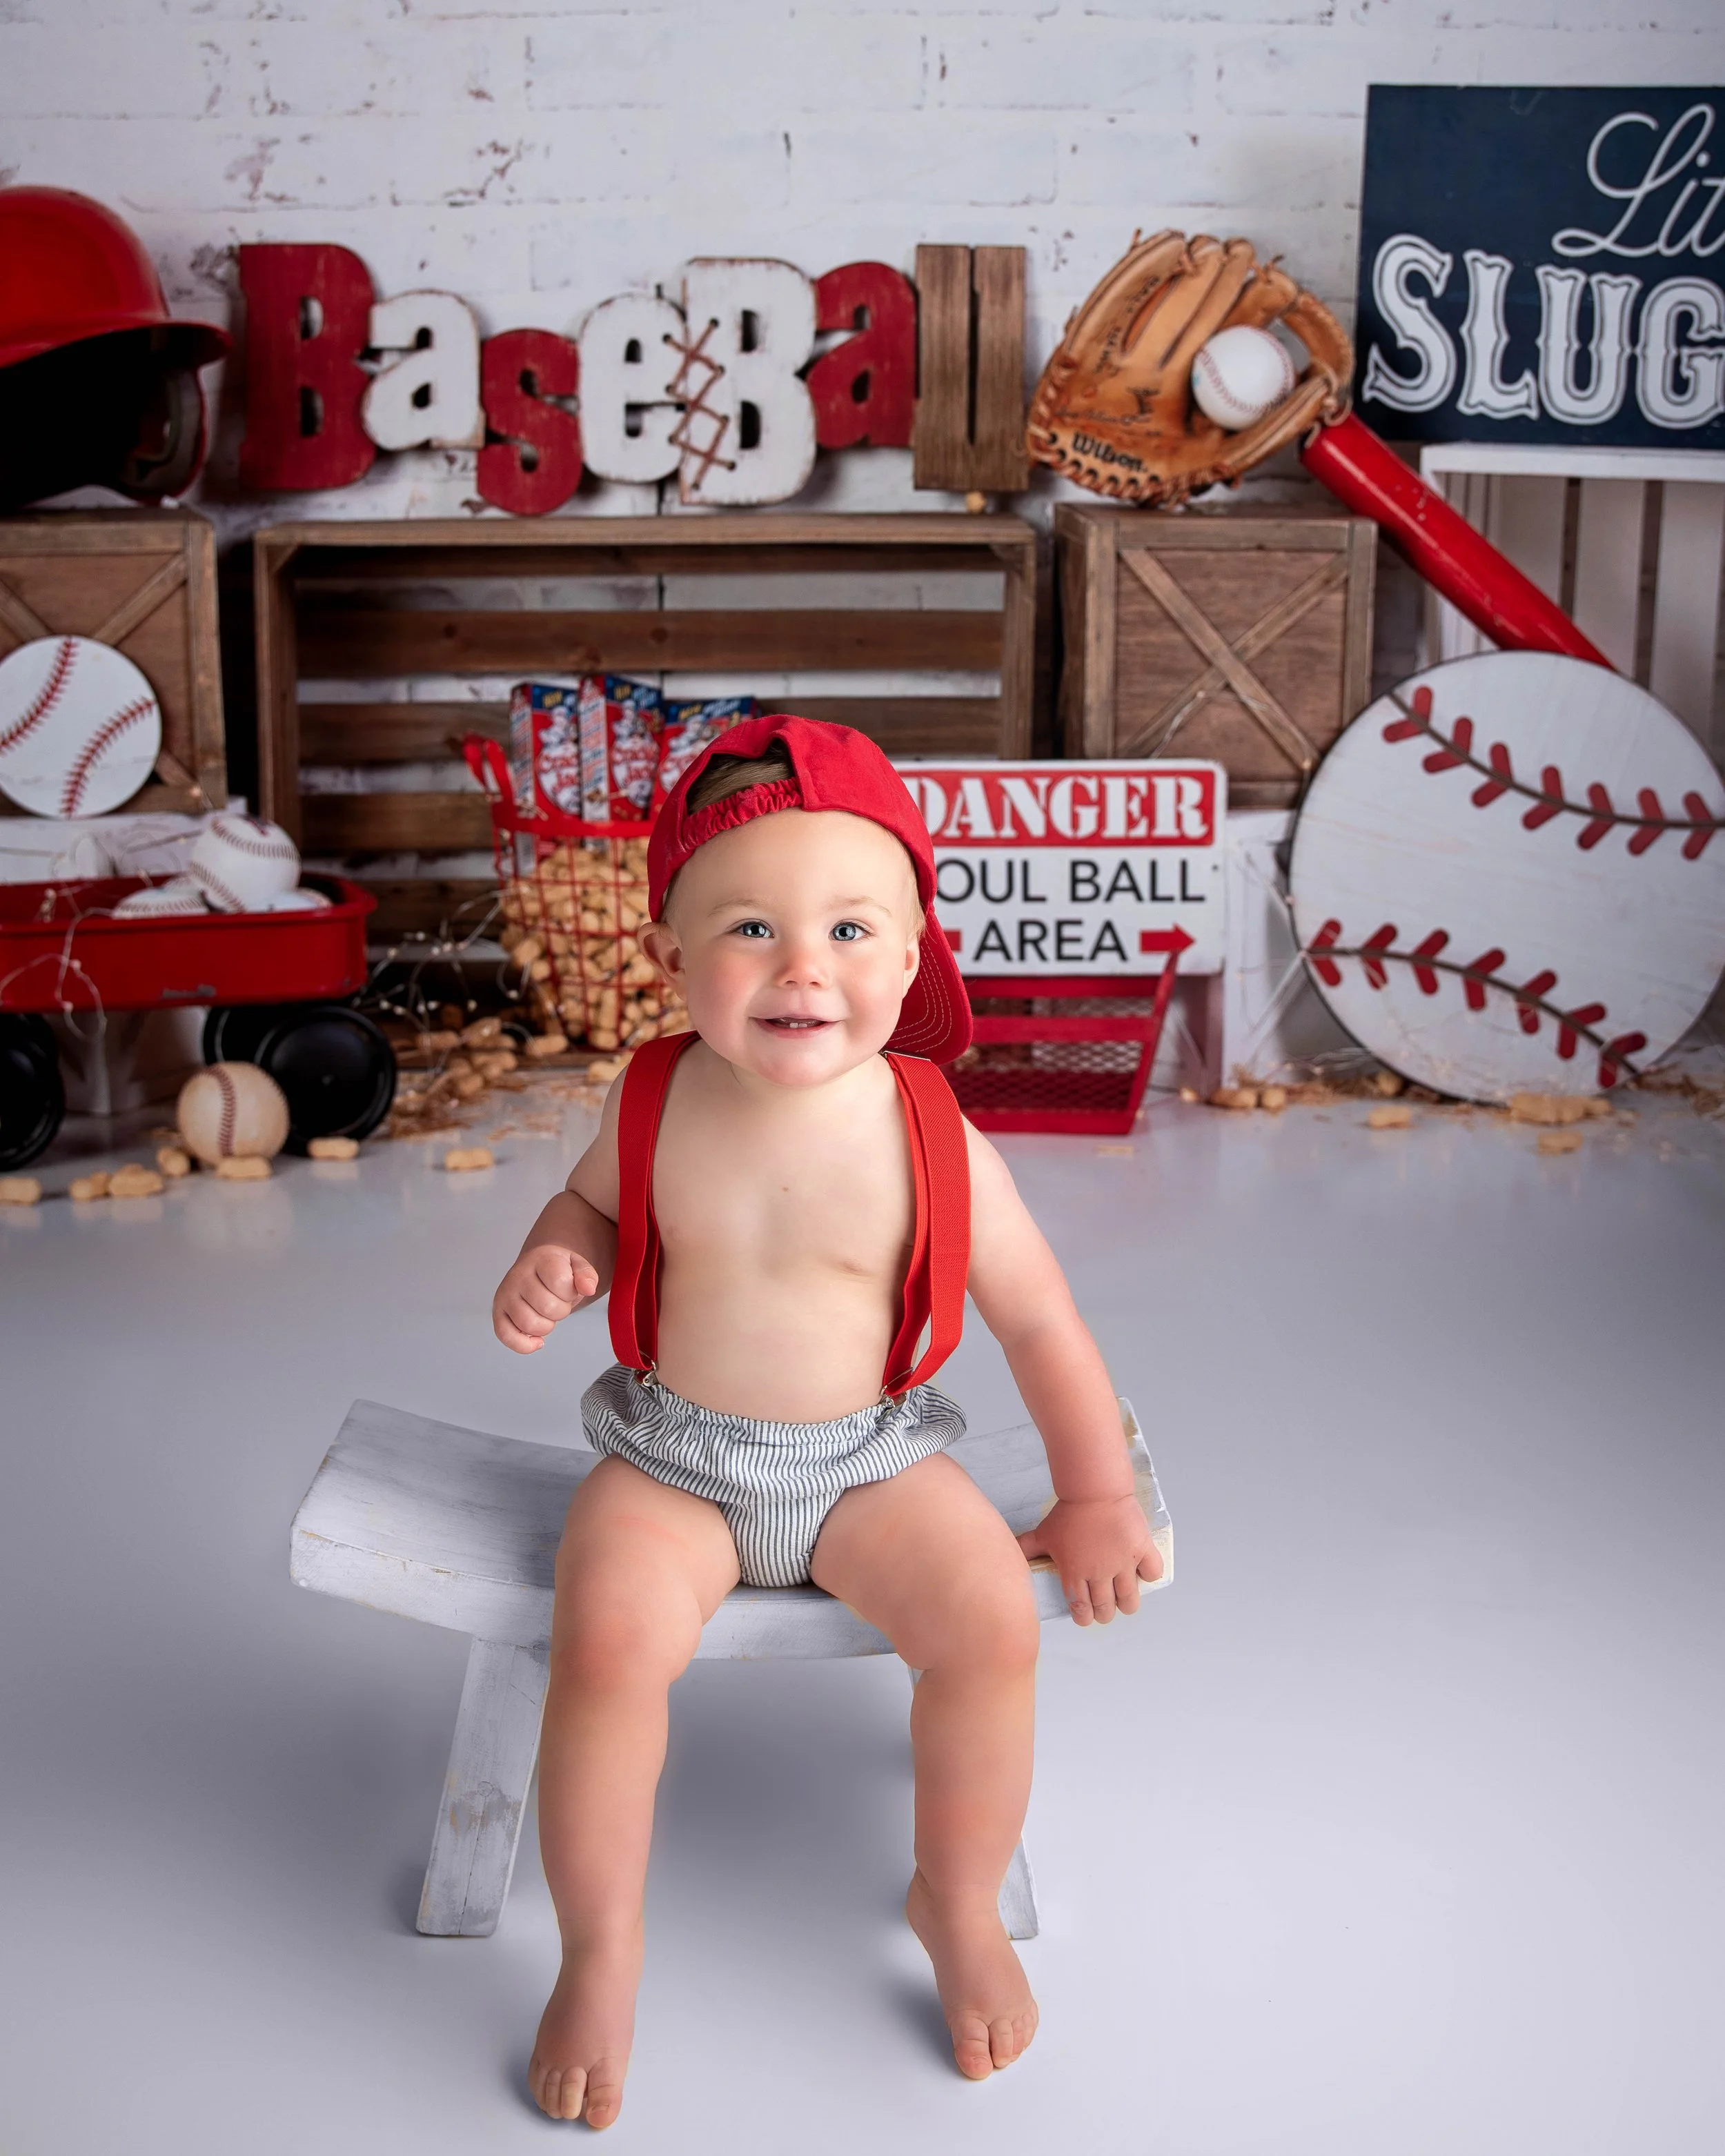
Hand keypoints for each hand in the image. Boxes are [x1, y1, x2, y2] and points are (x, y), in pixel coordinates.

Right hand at [492, 1244, 599, 1353]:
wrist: (536, 1267)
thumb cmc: (557, 1270)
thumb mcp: (577, 1265)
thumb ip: (587, 1275)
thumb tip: (588, 1289)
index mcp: (540, 1260)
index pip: (560, 1282)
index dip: (571, 1292)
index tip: (568, 1287)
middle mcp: (518, 1276)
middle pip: (548, 1307)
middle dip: (562, 1311)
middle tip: (558, 1302)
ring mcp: (506, 1295)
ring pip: (530, 1324)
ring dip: (547, 1326)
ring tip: (546, 1314)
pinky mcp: (498, 1313)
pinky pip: (506, 1337)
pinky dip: (524, 1345)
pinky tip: (537, 1341)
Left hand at [1017, 1494, 1162, 1625]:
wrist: (1094, 1490)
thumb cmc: (1068, 1513)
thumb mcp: (1043, 1533)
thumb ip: (1027, 1549)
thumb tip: (1009, 1556)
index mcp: (1075, 1574)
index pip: (1081, 1609)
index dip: (1083, 1617)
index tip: (1085, 1615)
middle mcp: (1100, 1574)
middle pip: (1105, 1609)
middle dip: (1104, 1614)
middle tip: (1104, 1609)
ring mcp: (1123, 1563)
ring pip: (1129, 1600)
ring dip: (1126, 1604)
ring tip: (1124, 1600)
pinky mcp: (1142, 1549)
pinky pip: (1152, 1573)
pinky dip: (1148, 1576)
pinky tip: (1141, 1572)